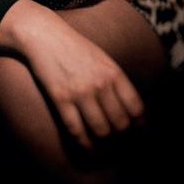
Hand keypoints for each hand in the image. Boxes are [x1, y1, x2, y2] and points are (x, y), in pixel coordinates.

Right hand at [0, 0, 144, 150]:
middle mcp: (100, 84)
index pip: (137, 109)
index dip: (140, 126)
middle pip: (121, 124)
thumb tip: (130, 110)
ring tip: (103, 149)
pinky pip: (77, 130)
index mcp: (113, 72)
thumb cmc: (73, 47)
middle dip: (121, 138)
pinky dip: (84, 144)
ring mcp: (80, 92)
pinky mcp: (60, 98)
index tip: (136, 133)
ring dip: (104, 145)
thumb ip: (115, 81)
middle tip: (119, 144)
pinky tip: (86, 147)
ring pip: (102, 131)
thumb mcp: (101, 58)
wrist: (43, 34)